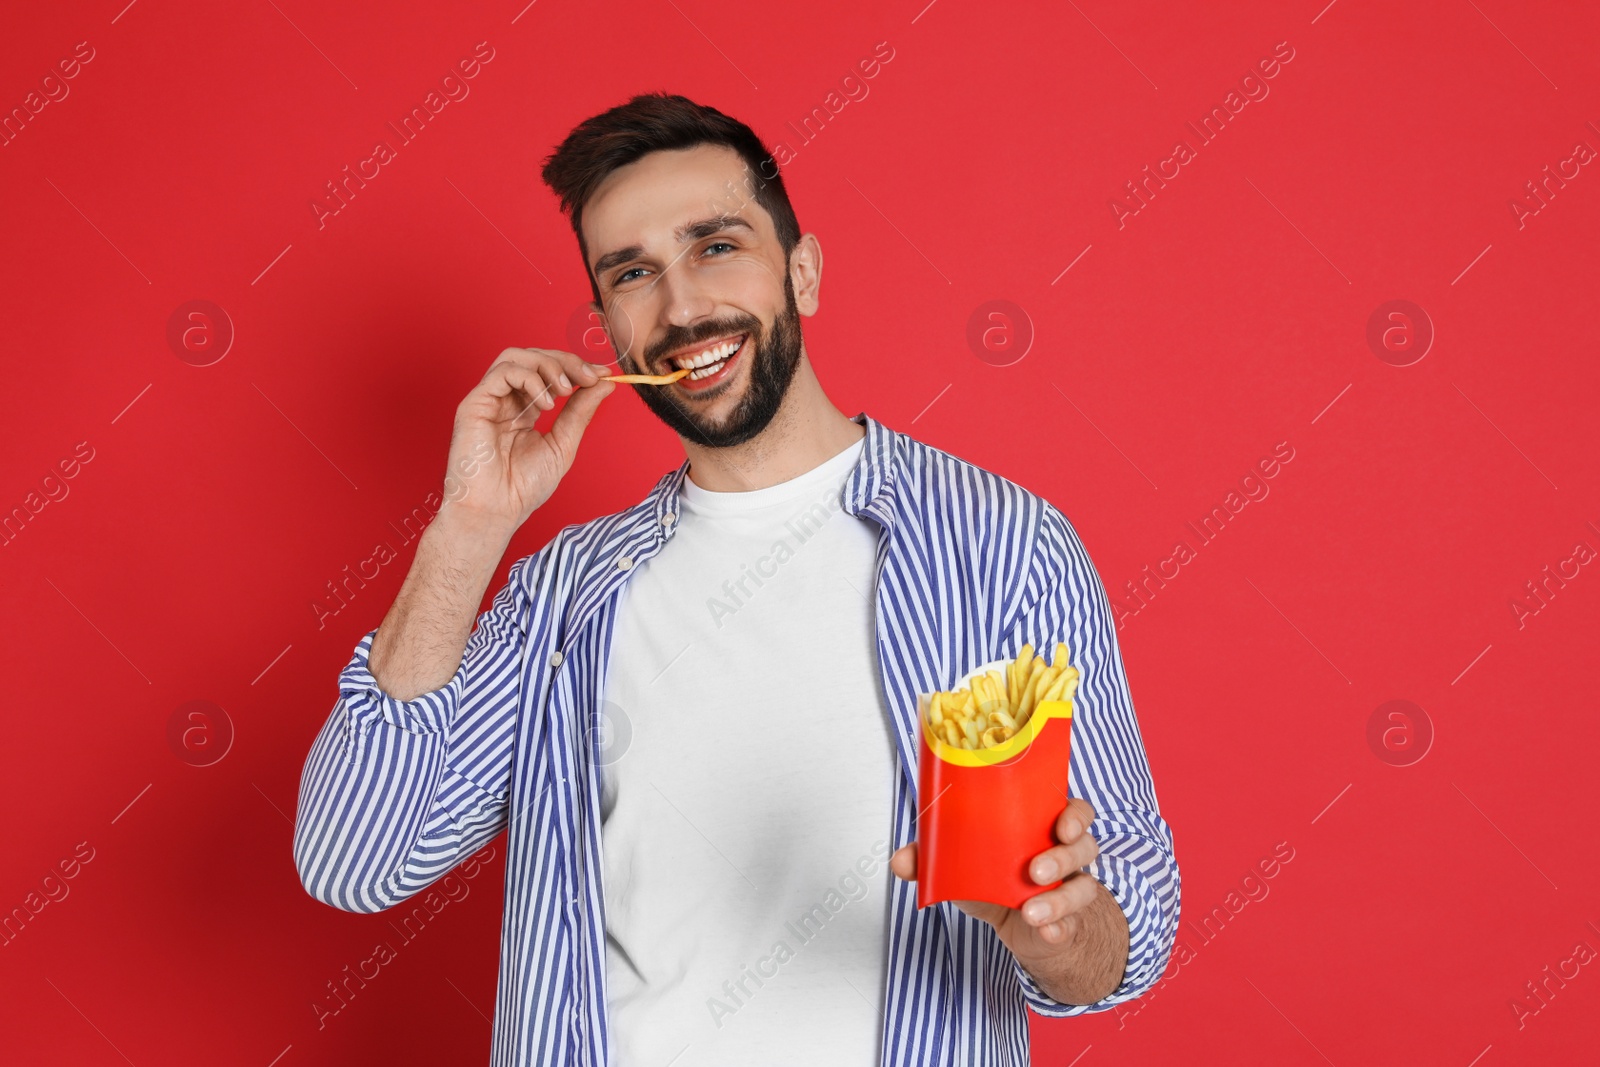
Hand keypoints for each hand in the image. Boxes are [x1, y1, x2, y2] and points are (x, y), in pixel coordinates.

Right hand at [438, 347, 614, 531]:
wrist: (495, 511)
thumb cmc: (522, 488)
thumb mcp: (563, 444)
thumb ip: (580, 412)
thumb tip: (605, 384)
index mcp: (525, 409)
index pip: (549, 373)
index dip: (576, 367)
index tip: (604, 375)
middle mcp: (506, 400)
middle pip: (534, 357)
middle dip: (567, 362)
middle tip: (589, 377)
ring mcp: (489, 400)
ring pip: (517, 356)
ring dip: (548, 366)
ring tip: (565, 390)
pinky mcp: (474, 403)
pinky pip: (502, 372)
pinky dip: (530, 378)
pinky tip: (546, 403)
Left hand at [890, 796, 1103, 960]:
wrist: (1018, 924)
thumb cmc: (995, 878)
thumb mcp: (964, 866)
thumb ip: (932, 859)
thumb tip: (899, 861)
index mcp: (1044, 829)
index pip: (1076, 812)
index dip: (1075, 815)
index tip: (1061, 825)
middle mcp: (1066, 856)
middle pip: (1084, 847)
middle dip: (1062, 857)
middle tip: (1034, 870)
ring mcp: (1070, 889)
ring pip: (1083, 887)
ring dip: (1059, 899)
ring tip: (1032, 911)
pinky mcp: (1068, 922)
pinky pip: (1072, 924)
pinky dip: (1059, 929)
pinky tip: (1047, 932)